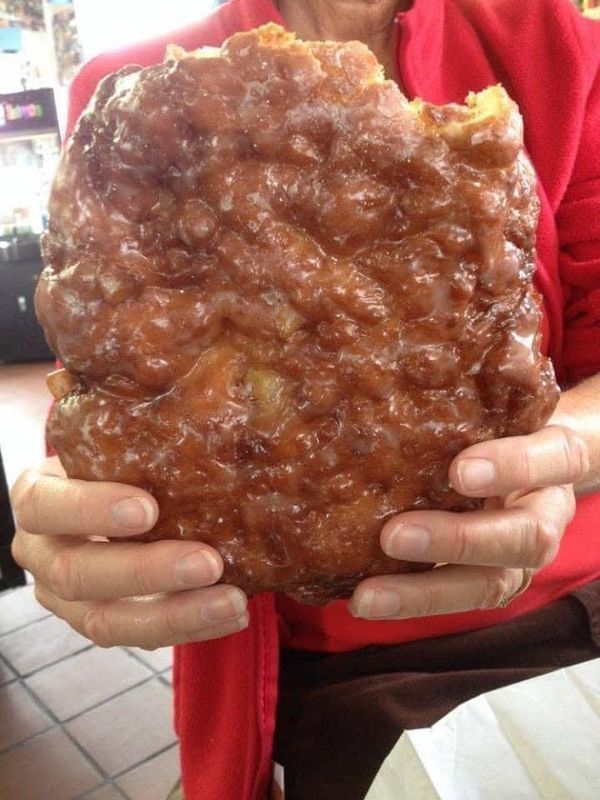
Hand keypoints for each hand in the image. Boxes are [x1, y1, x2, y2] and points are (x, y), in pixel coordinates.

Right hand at [10, 457, 247, 648]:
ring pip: (107, 621)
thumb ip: (136, 434)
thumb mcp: (110, 442)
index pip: (46, 505)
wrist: (105, 497)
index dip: (91, 510)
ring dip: (175, 615)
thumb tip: (202, 397)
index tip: (148, 508)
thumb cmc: (113, 460)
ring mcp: (65, 597)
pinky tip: (232, 612)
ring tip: (233, 601)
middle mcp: (42, 552)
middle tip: (209, 562)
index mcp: (38, 498)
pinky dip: (190, 627)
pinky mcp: (100, 622)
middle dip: (147, 571)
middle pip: (78, 574)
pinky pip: (139, 637)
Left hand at [348, 423, 589, 619]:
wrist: (533, 461)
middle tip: (394, 536)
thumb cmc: (505, 425)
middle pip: (524, 538)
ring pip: (489, 584)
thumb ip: (475, 404)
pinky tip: (362, 599)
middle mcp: (547, 512)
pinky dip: (411, 602)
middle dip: (459, 541)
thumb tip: (395, 379)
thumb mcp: (503, 407)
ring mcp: (522, 557)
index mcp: (557, 459)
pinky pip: (459, 599)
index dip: (513, 466)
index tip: (460, 471)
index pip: (553, 458)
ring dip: (426, 592)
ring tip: (368, 596)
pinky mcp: (494, 581)